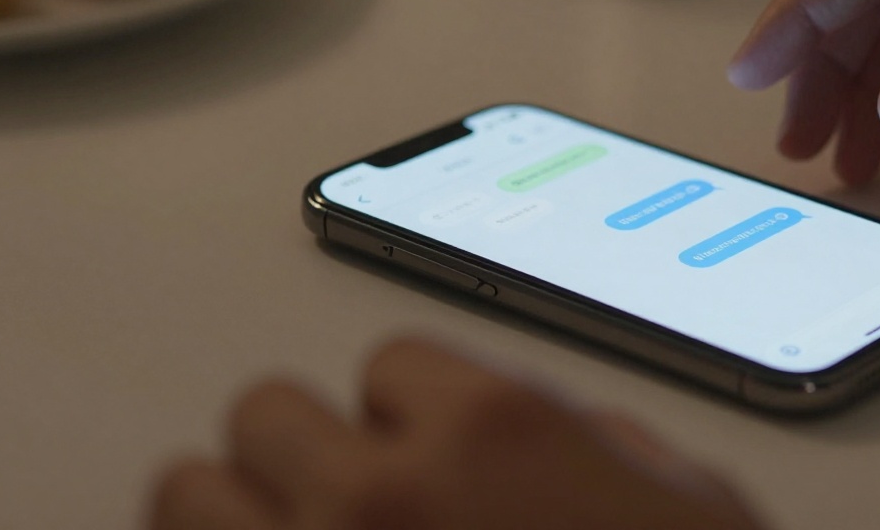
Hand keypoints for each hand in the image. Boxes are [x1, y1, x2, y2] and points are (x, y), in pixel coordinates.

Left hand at [149, 338, 762, 529]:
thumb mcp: (694, 511)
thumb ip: (610, 449)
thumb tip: (569, 435)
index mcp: (495, 434)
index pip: (388, 364)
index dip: (413, 413)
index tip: (427, 453)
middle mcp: (383, 497)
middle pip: (265, 412)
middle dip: (308, 454)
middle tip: (348, 503)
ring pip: (185, 496)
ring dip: (233, 516)